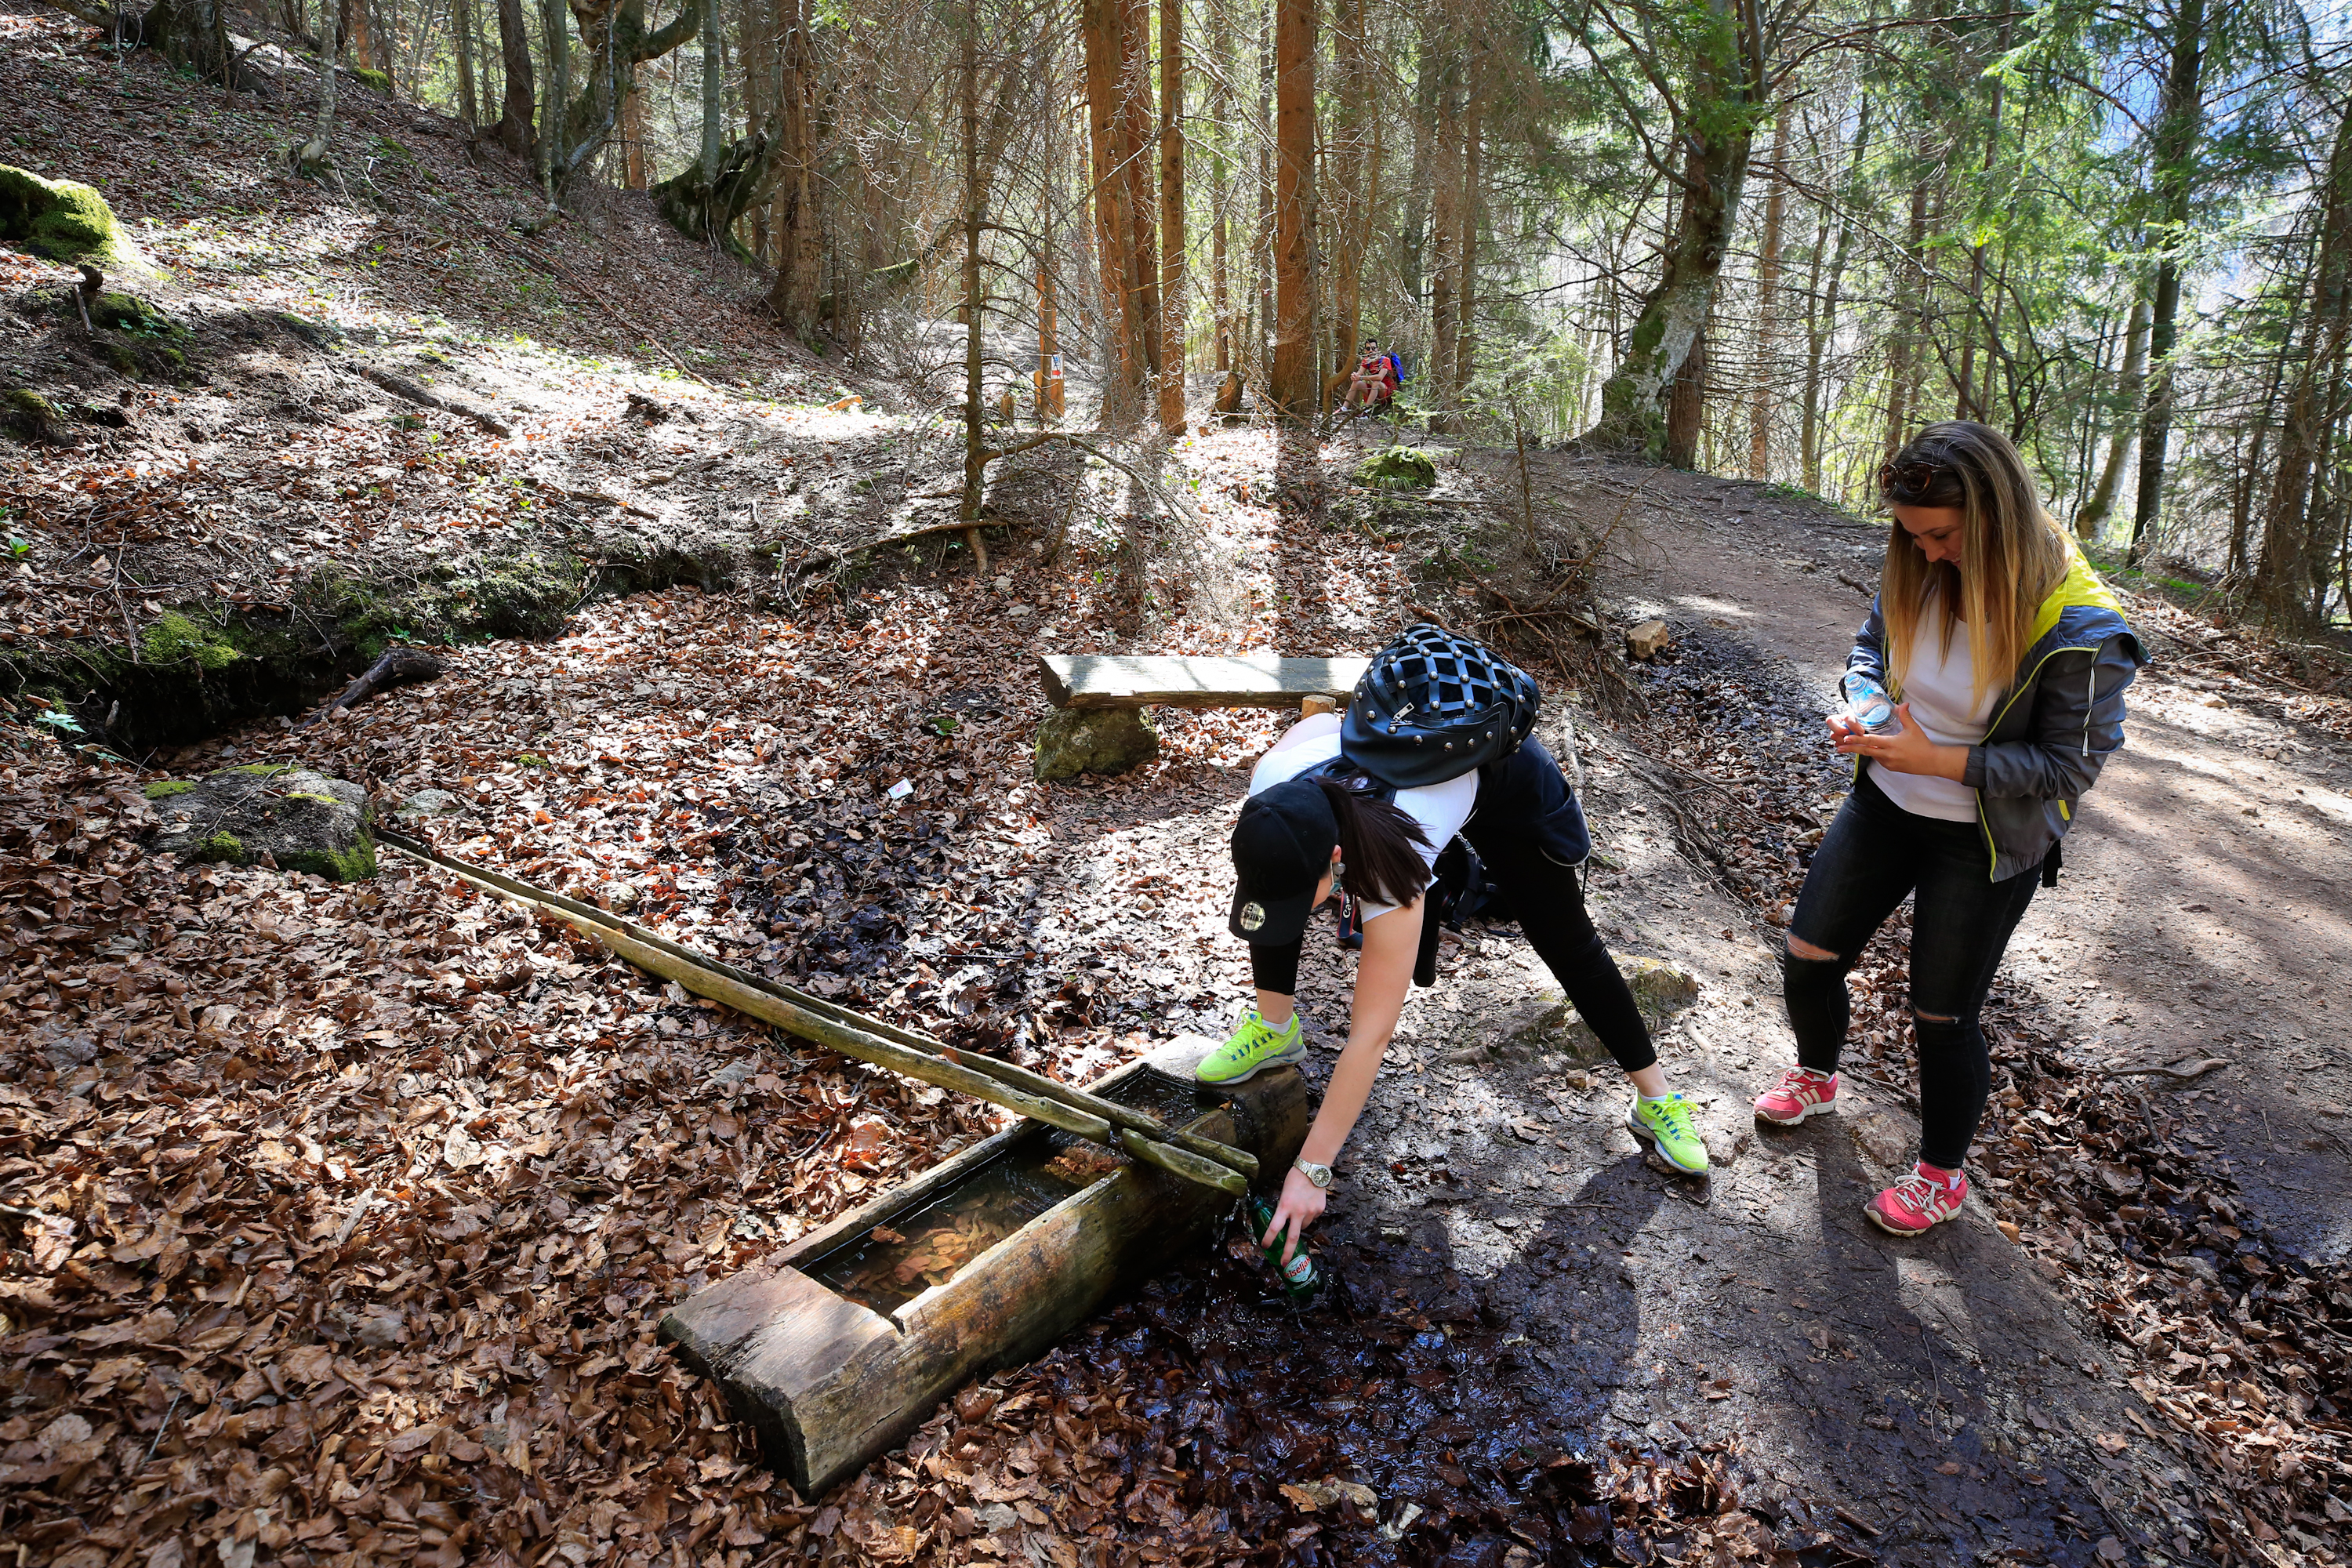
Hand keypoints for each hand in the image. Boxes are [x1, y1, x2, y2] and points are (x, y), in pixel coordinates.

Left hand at [1262, 1166, 1327, 1265]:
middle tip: (1284, 1263)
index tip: (1264, 1246)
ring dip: (1300, 1224)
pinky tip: (1308, 1204)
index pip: (1274, 1227)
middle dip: (1287, 1253)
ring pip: (1304, 1227)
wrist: (1313, 1169)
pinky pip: (1313, 1219)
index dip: (1268, 1238)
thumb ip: (1284, 1209)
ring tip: (1299, 1210)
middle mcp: (1298, 1212)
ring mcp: (1310, 1212)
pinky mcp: (1320, 1210)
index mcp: (1285, 1206)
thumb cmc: (1294, 1179)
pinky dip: (1309, 1216)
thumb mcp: (1283, 1194)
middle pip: (1292, 1238)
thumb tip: (1283, 1222)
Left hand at [1834, 702, 1966, 779]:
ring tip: (1846, 747)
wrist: (1931, 762)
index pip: (1870, 741)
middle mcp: (1887, 755)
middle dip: (1850, 749)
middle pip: (1865, 751)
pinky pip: (1878, 760)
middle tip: (1838, 747)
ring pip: (1871, 755)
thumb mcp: (1913, 729)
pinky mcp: (1890, 768)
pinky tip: (1867, 750)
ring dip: (1860, 751)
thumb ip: (1905, 716)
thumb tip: (1903, 703)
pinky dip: (1872, 754)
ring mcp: (1888, 763)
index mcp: (1891, 744)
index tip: (1845, 738)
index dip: (1857, 739)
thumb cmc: (1922, 744)